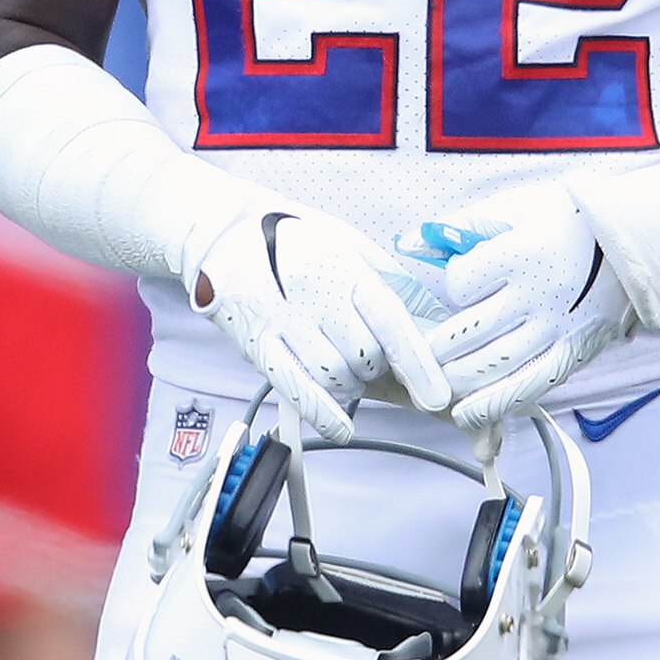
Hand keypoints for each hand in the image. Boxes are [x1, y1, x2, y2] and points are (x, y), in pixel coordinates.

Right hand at [190, 211, 449, 441]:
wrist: (222, 232)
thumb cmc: (294, 237)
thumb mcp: (349, 244)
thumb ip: (392, 282)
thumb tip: (435, 321)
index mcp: (340, 265)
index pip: (389, 320)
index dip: (417, 363)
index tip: (438, 394)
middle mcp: (311, 293)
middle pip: (364, 355)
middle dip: (379, 366)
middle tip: (372, 355)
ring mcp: (280, 321)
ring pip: (334, 376)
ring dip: (352, 383)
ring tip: (347, 367)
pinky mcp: (255, 345)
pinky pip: (295, 390)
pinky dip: (324, 414)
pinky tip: (343, 428)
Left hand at [399, 185, 641, 432]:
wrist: (635, 243)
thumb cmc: (567, 219)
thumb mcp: (515, 208)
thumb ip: (459, 225)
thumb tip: (407, 243)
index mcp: (525, 253)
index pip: (463, 282)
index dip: (455, 284)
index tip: (463, 281)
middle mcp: (540, 296)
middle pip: (469, 332)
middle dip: (434, 345)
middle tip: (418, 349)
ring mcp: (557, 330)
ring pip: (492, 367)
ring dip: (454, 378)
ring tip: (433, 379)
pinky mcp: (572, 354)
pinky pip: (527, 389)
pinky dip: (492, 406)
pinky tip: (464, 415)